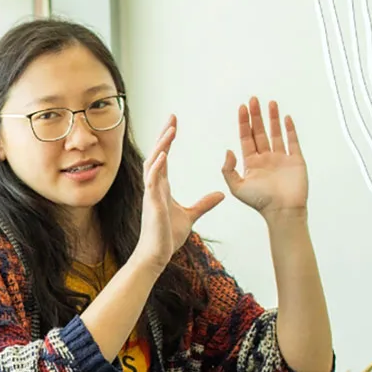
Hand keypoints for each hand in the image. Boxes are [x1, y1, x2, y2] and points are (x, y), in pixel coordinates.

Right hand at [134, 115, 225, 270]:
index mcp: (161, 187)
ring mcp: (151, 194)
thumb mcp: (191, 215)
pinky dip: (157, 167)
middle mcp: (154, 186)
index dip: (168, 140)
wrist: (157, 255)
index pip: (164, 157)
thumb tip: (220, 194)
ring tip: (170, 130)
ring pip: (153, 163)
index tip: (174, 123)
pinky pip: (152, 181)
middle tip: (172, 117)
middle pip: (157, 153)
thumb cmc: (167, 236)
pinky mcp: (151, 204)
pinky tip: (164, 155)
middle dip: (164, 135)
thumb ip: (204, 203)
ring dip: (161, 146)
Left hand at [223, 98, 307, 218]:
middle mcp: (266, 158)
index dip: (244, 123)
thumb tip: (228, 150)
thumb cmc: (260, 202)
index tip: (242, 108)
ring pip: (276, 133)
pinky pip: (293, 141)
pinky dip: (290, 129)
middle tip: (253, 99)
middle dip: (256, 116)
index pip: (246, 138)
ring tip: (270, 103)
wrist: (283, 211)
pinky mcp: (296, 160)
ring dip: (272, 118)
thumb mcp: (237, 187)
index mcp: (251, 163)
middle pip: (260, 132)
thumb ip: (228, 169)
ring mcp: (281, 158)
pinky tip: (286, 117)